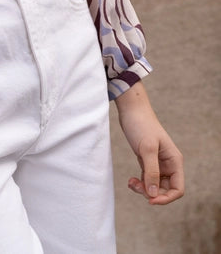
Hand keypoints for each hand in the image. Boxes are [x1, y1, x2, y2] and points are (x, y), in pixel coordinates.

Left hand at [115, 82, 183, 204]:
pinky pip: (147, 179)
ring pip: (155, 186)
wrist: (131, 109)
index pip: (178, 188)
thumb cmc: (141, 125)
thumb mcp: (147, 148)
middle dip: (152, 193)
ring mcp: (158, 163)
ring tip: (131, 183)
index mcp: (174, 161)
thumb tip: (153, 194)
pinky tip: (131, 180)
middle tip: (136, 186)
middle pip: (165, 190)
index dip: (166, 198)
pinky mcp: (147, 161)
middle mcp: (168, 164)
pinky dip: (140, 182)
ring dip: (144, 188)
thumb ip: (151, 171)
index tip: (150, 200)